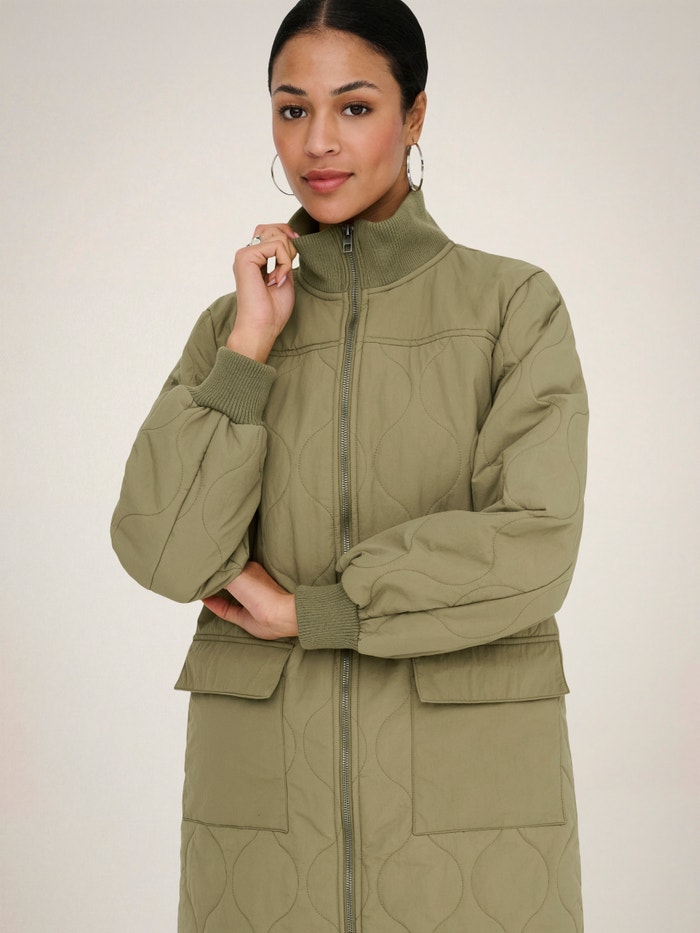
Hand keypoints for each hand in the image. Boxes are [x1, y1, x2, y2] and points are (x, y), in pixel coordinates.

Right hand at [202, 561, 297, 639]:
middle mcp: (247, 583)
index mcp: (248, 570)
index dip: (216, 563)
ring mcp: (245, 600)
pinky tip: (203, 599)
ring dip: (211, 591)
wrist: (279, 615)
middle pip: (225, 579)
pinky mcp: (242, 616)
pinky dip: (213, 604)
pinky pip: (224, 609)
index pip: (228, 564)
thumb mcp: (235, 576)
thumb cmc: (261, 593)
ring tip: (196, 585)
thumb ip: (220, 573)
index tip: (201, 561)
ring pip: (223, 594)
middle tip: (195, 573)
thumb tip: (207, 572)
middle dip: (212, 576)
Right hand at [227, 224, 299, 362]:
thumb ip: (285, 258)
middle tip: (287, 269)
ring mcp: (244, 254)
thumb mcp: (284, 277)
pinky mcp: (246, 257)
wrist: (261, 328)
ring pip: (277, 235)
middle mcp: (246, 255)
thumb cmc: (272, 311)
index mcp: (253, 260)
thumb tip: (293, 238)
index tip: (294, 257)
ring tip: (280, 278)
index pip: (271, 233)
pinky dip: (284, 262)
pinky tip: (277, 280)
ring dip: (287, 257)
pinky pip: (276, 246)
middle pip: (273, 229)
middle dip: (289, 244)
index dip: (288, 239)